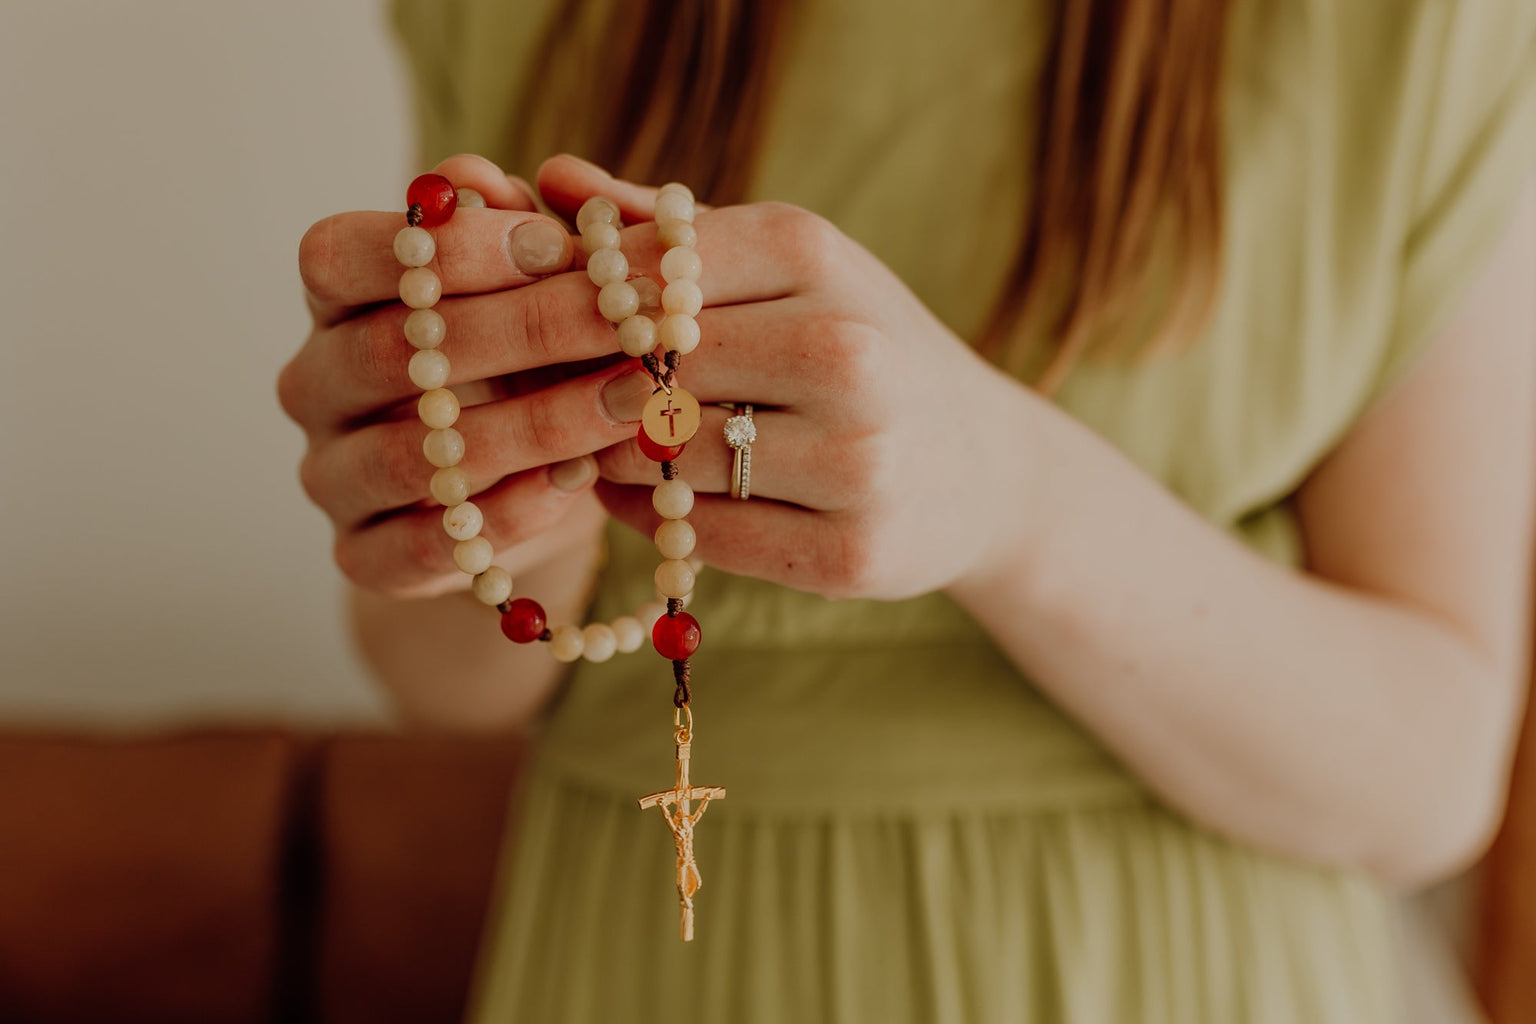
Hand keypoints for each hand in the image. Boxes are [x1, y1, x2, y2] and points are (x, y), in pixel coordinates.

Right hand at [279, 154, 661, 598]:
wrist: (532, 484)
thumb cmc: (533, 356)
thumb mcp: (536, 284)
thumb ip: (512, 227)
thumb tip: (481, 180)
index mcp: (335, 301)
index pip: (338, 255)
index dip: (446, 247)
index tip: (557, 245)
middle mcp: (314, 385)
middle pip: (385, 353)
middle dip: (520, 332)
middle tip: (629, 324)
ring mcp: (331, 476)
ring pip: (409, 456)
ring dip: (531, 428)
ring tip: (629, 402)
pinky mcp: (362, 556)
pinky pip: (420, 548)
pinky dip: (506, 516)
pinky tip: (578, 483)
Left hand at [533, 156, 1032, 600]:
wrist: (981, 468)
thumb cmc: (857, 347)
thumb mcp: (787, 270)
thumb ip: (667, 232)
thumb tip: (551, 179)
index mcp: (817, 256)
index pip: (649, 268)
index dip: (584, 300)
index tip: (553, 321)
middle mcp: (847, 352)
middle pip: (654, 366)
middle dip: (593, 385)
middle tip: (558, 397)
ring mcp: (857, 459)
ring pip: (671, 458)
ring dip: (615, 457)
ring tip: (602, 444)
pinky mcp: (851, 554)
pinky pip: (702, 536)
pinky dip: (652, 517)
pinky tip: (645, 495)